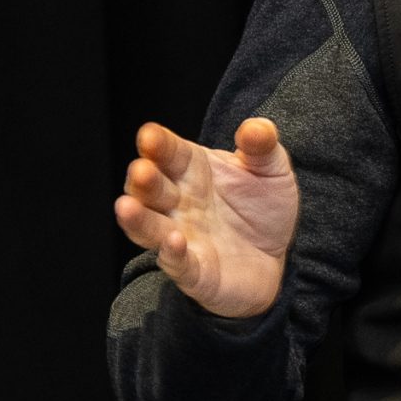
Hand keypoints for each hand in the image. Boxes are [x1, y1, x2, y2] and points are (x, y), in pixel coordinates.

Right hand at [112, 118, 300, 317]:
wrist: (274, 256)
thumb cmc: (262, 206)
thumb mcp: (271, 170)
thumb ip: (262, 146)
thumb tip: (256, 128)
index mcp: (192, 169)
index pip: (169, 152)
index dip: (157, 144)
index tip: (149, 135)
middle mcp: (178, 202)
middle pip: (151, 189)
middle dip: (143, 180)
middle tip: (141, 171)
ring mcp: (182, 237)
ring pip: (150, 228)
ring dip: (138, 219)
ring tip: (126, 207)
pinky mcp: (194, 272)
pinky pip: (178, 264)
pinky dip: (172, 254)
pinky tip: (174, 241)